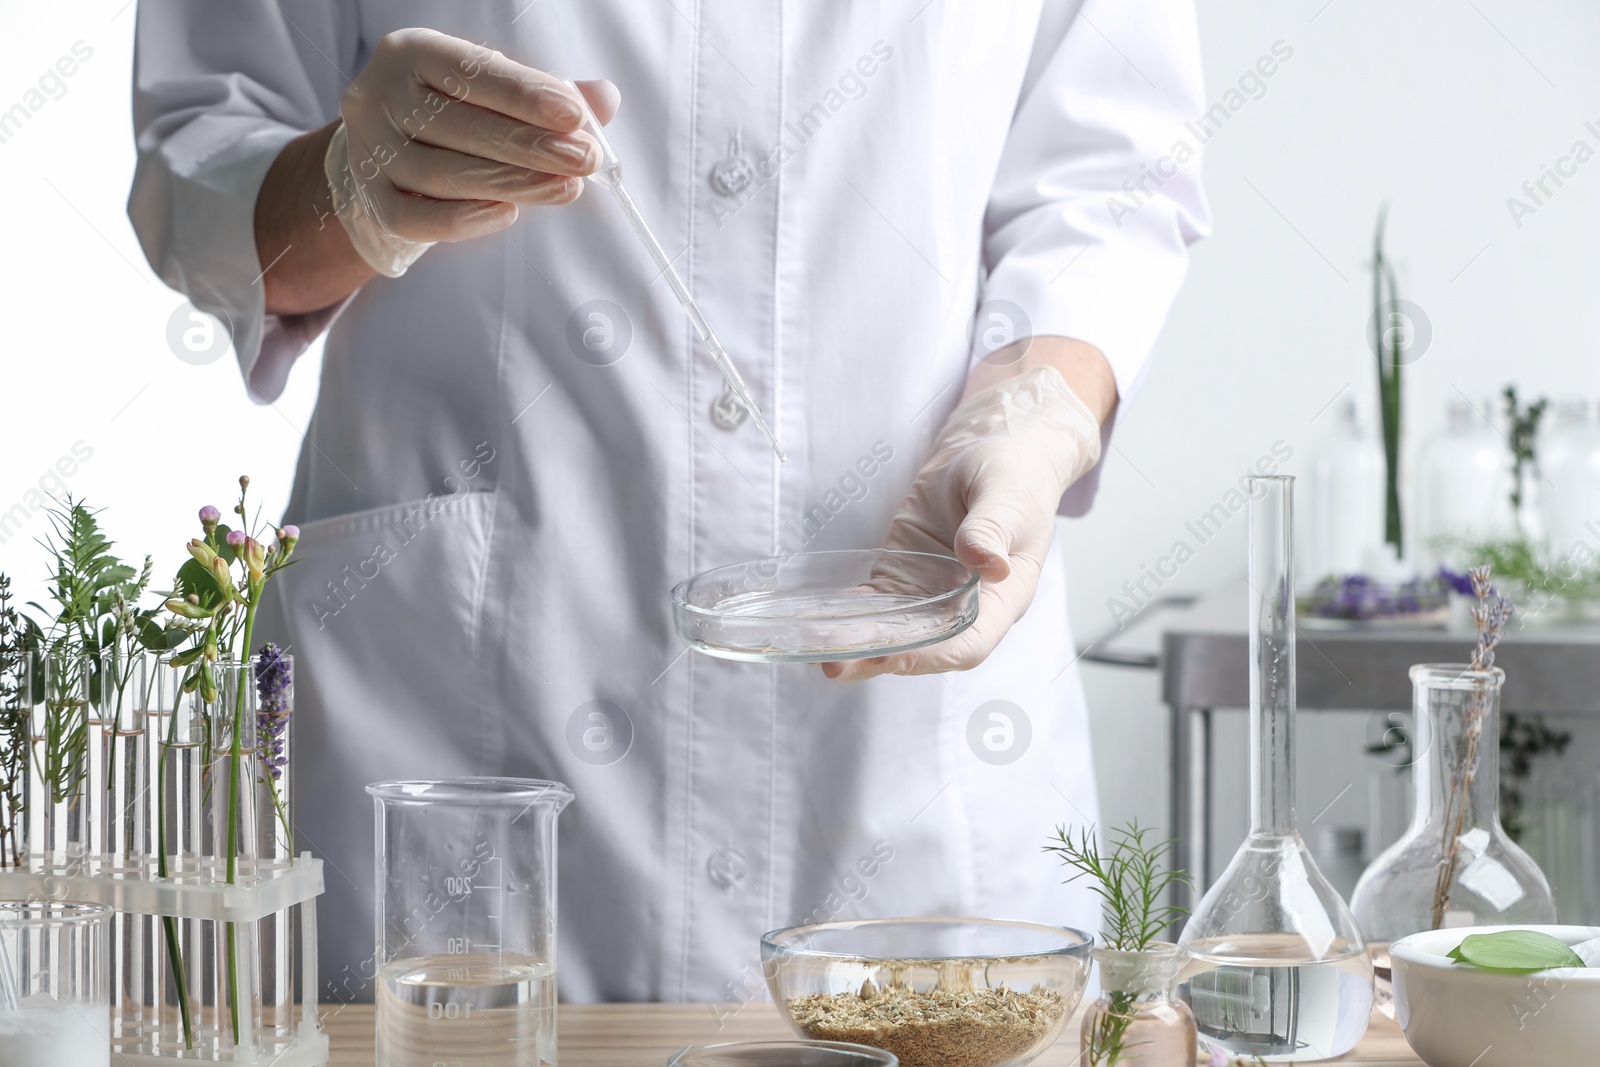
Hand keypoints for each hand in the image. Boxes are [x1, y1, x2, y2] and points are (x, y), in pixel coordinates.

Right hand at [333, 29, 617, 261]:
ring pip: (442, 175)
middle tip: (584, 160)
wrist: (386, 153)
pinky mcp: (369, 200)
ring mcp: (369, 151)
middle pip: (459, 126)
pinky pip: (416, 219)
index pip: (471, 72)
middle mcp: (379, 96)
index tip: (576, 115)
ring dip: (512, 184)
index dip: (525, 95)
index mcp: (411, 53)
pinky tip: (508, 213)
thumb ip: (545, 95)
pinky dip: (464, 220)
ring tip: (564, 188)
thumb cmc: (452, 114)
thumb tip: (605, 98)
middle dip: (531, 145)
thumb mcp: (491, 91)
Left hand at [822, 363, 1102, 680]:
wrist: (991, 451)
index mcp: (1002, 599)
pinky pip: (875, 604)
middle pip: (922, 649)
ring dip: (856, 643)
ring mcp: (931, 595)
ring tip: (814, 647)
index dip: (930, 655)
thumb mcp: (1008, 496)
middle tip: (833, 663)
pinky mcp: (904, 577)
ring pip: (893, 632)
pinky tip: (818, 620)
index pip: (967, 644)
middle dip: (878, 657)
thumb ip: (993, 529)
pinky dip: (848, 615)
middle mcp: (965, 608)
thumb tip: (985, 563)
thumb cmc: (1013, 475)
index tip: (892, 654)